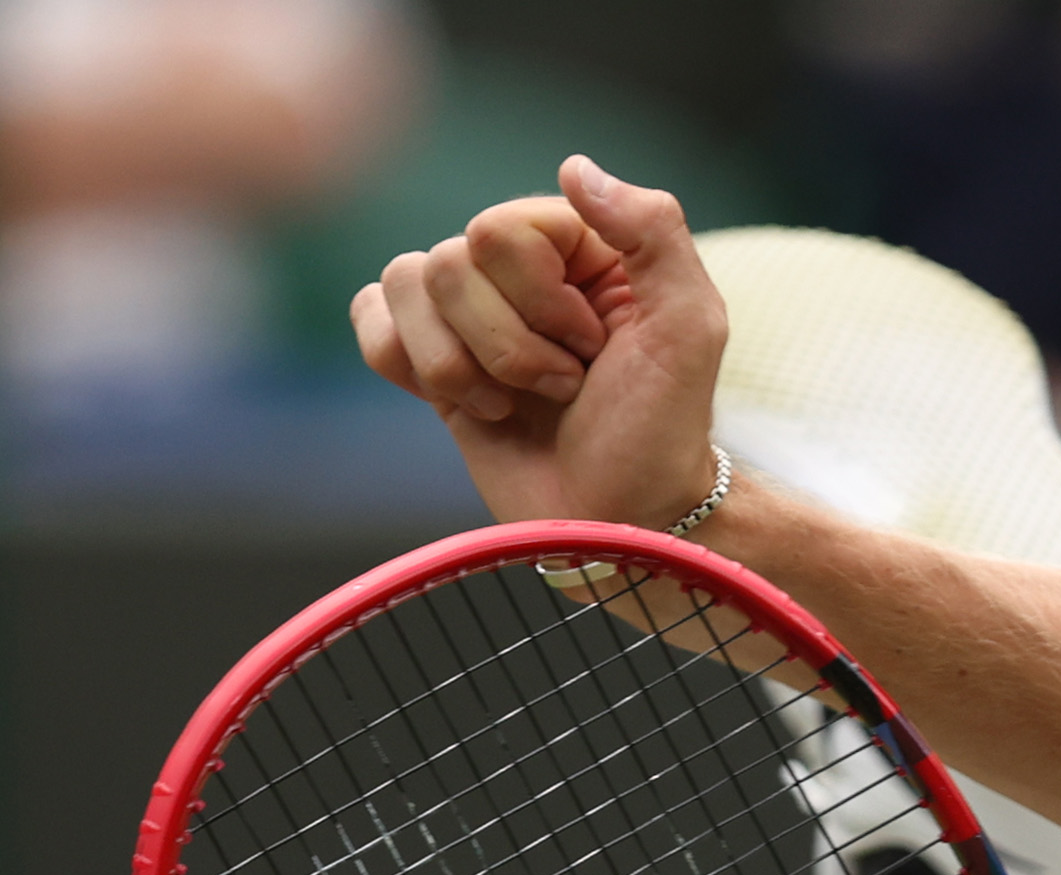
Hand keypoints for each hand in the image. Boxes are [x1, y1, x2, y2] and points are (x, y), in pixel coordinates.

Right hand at [350, 156, 727, 530]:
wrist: (618, 520)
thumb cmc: (661, 432)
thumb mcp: (690, 329)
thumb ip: (653, 232)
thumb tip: (573, 167)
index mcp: (579, 245)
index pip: (499, 230)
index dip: (541, 301)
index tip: (594, 349)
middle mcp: (520, 268)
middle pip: (448, 262)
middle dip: (508, 345)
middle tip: (565, 387)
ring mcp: (471, 311)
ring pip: (405, 286)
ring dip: (464, 368)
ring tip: (519, 404)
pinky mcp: (432, 357)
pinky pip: (370, 316)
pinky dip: (408, 366)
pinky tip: (468, 403)